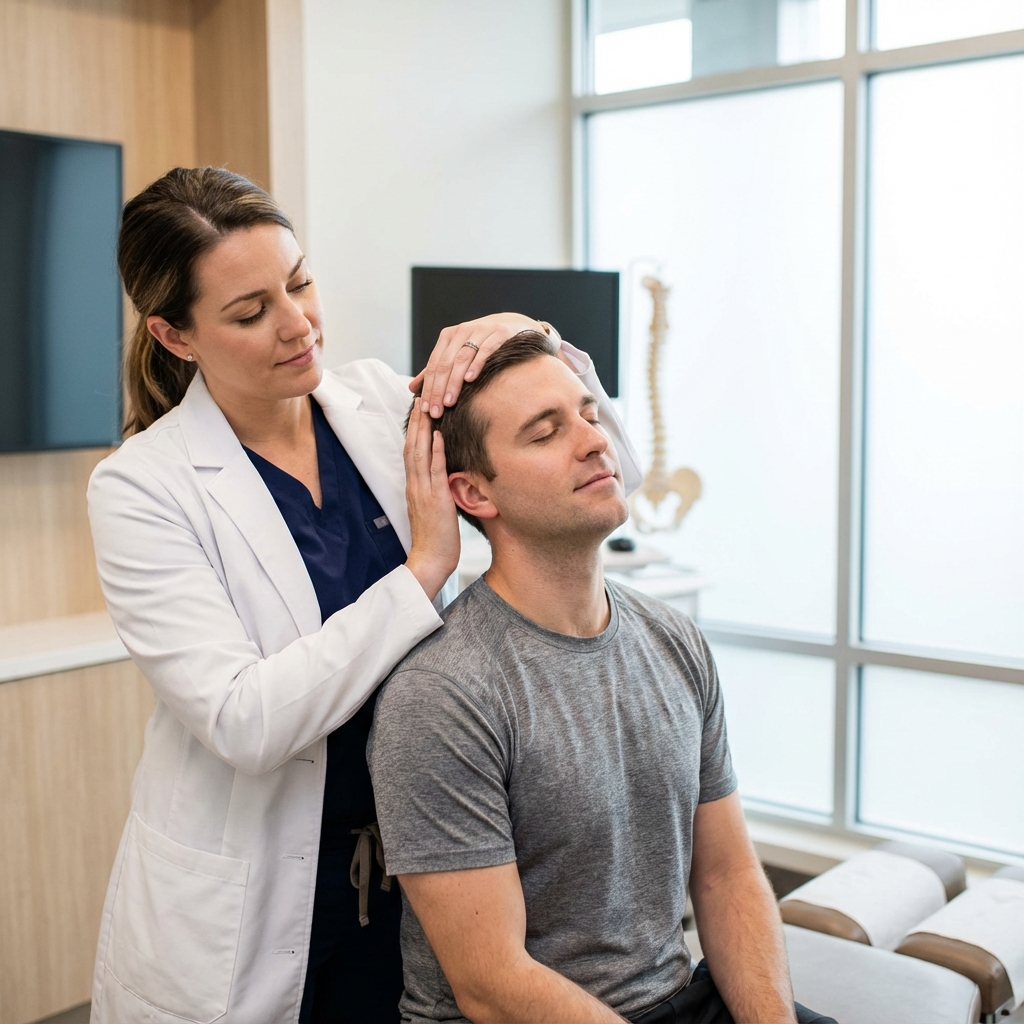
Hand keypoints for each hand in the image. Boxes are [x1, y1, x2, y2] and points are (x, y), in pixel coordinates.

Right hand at [403, 401, 460, 599]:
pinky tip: (439, 434)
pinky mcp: (434, 499)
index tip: (421, 408)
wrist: (430, 562)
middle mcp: (415, 485)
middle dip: (417, 419)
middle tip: (421, 395)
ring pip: (420, 452)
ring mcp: (422, 491)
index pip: (412, 451)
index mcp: (414, 487)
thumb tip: (447, 477)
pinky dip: (436, 450)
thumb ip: (437, 491)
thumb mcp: (436, 509)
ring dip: (424, 427)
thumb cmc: (436, 540)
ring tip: (428, 405)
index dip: (415, 428)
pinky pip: (434, 470)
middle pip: (412, 445)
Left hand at [410, 312, 546, 418]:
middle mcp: (461, 331)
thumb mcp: (457, 353)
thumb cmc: (482, 344)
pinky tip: (471, 380)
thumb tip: (411, 388)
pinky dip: (476, 364)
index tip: (426, 409)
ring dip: (454, 382)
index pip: (433, 365)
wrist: (513, 326)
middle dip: (438, 389)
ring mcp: (480, 331)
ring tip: (449, 402)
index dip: (428, 388)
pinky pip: (485, 350)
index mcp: (448, 337)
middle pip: (445, 364)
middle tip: (436, 412)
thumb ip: (435, 370)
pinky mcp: (498, 334)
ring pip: (462, 359)